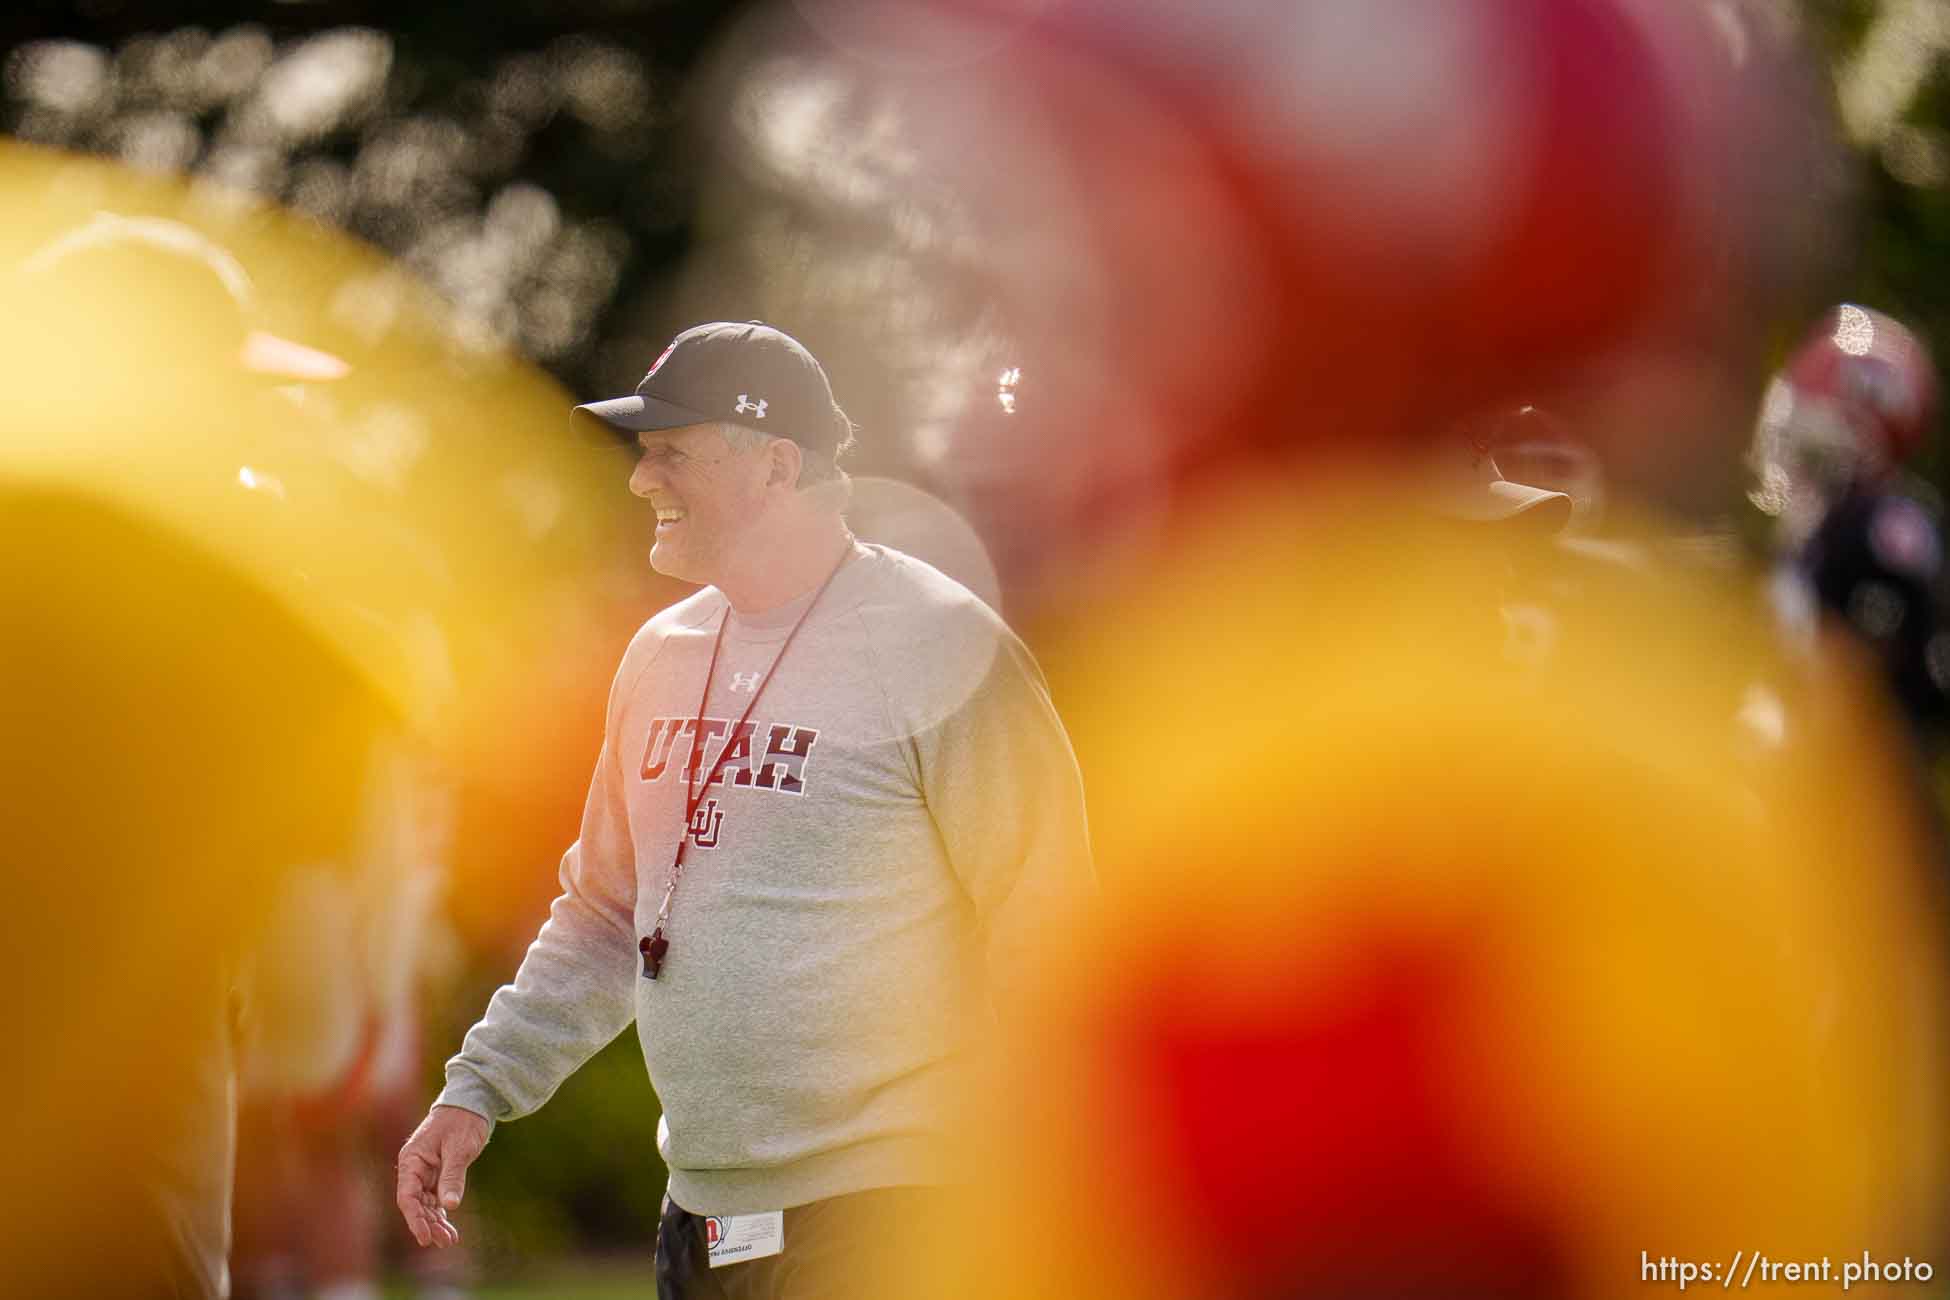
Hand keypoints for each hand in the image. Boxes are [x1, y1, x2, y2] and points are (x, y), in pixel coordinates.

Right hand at [395, 1104, 488, 1247]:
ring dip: (436, 1222)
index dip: (415, 1219)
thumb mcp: (459, 1148)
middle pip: (416, 1204)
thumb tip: (450, 1205)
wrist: (471, 1103)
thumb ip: (453, 1176)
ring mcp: (425, 1172)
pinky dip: (442, 1212)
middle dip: (429, 1224)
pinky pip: (436, 1199)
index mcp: (411, 1160)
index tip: (425, 1238)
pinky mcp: (437, 1174)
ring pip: (426, 1204)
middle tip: (445, 1241)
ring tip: (450, 1240)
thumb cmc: (463, 1121)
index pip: (407, 1196)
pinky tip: (449, 1229)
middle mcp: (414, 1168)